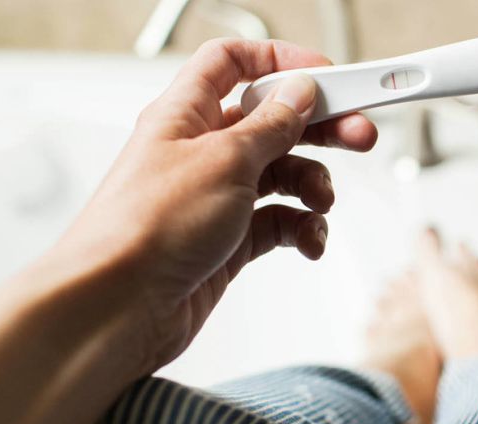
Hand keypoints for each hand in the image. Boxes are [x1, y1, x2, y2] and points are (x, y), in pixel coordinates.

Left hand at [57, 39, 377, 369]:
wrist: (119, 308)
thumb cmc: (146, 228)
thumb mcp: (224, 159)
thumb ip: (270, 124)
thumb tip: (299, 93)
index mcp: (187, 115)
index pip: (234, 63)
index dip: (280, 62)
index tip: (325, 76)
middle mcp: (203, 152)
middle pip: (273, 121)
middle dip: (320, 127)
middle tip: (359, 133)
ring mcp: (218, 197)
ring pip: (282, 175)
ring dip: (312, 185)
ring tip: (320, 200)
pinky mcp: (230, 239)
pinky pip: (279, 221)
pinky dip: (301, 228)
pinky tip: (308, 240)